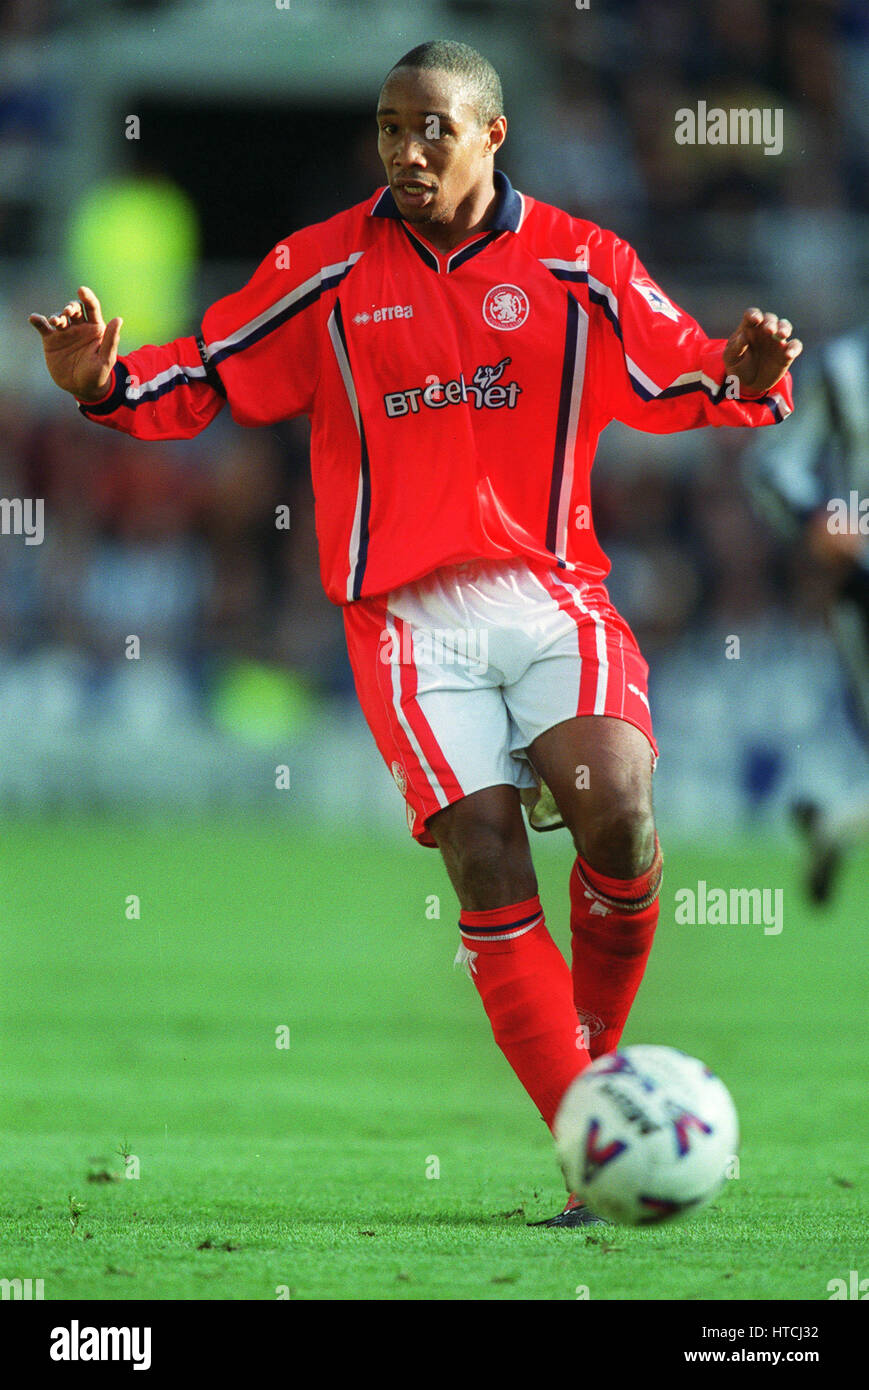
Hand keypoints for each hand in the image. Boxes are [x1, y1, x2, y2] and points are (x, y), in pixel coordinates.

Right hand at [29, 286, 121, 401]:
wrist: (82, 388)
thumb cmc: (98, 374)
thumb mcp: (106, 359)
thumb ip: (111, 340)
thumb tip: (118, 319)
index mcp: (95, 328)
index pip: (92, 307)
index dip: (87, 297)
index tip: (82, 290)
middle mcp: (79, 327)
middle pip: (74, 309)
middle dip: (71, 307)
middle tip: (68, 312)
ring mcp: (65, 333)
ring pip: (59, 316)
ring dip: (57, 316)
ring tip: (56, 322)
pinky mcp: (51, 340)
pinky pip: (42, 327)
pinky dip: (37, 321)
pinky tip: (34, 319)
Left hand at [723, 307, 801, 396]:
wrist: (749, 384)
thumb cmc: (737, 366)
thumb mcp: (730, 359)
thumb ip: (735, 347)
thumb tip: (743, 336)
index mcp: (748, 328)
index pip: (752, 314)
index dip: (754, 314)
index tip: (755, 319)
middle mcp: (764, 330)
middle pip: (770, 318)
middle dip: (770, 322)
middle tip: (769, 330)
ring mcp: (777, 340)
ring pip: (785, 326)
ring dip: (784, 328)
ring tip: (782, 334)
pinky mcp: (786, 352)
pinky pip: (795, 345)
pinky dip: (794, 348)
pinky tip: (789, 354)